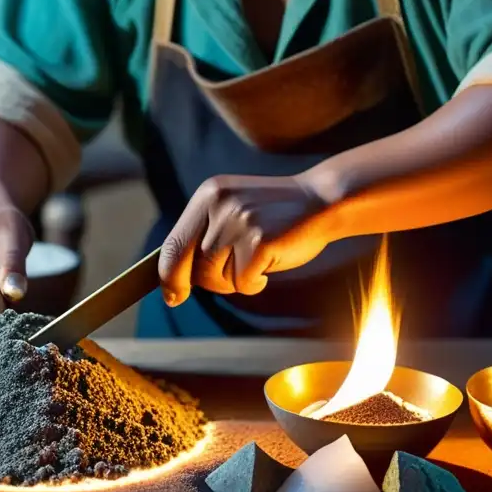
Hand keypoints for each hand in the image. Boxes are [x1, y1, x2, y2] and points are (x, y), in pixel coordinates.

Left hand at [159, 174, 334, 305]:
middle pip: (192, 266)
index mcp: (208, 195)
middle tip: (227, 282)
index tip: (172, 296)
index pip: (173, 243)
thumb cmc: (276, 215)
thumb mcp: (234, 212)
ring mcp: (238, 221)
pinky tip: (272, 262)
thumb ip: (206, 234)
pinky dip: (256, 283)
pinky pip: (243, 281)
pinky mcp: (259, 240)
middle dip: (206, 284)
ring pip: (216, 277)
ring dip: (236, 280)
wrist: (322, 200)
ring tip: (257, 260)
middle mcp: (218, 205)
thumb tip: (176, 278)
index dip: (168, 275)